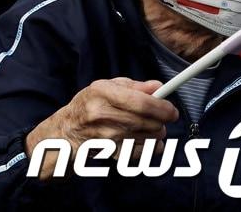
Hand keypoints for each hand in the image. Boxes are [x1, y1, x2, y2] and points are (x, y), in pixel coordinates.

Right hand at [25, 78, 177, 179]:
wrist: (68, 131)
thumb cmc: (90, 105)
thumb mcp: (106, 87)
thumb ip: (135, 86)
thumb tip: (159, 87)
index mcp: (101, 92)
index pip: (142, 103)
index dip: (163, 108)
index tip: (172, 110)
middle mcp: (103, 114)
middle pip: (150, 122)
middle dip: (161, 121)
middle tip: (159, 118)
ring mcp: (108, 136)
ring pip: (152, 138)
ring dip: (156, 133)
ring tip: (146, 127)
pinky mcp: (113, 153)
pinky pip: (146, 152)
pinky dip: (150, 147)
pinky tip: (140, 139)